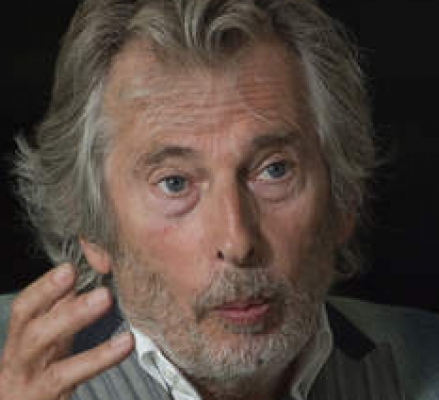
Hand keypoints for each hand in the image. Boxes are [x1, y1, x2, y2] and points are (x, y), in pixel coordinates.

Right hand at [0, 264, 133, 399]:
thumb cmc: (39, 371)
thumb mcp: (49, 340)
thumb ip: (62, 311)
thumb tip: (90, 274)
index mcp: (22, 335)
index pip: (27, 306)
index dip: (46, 286)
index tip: (70, 267)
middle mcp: (20, 354)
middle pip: (31, 322)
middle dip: (54, 295)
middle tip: (83, 273)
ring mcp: (29, 377)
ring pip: (42, 344)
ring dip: (74, 316)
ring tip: (105, 297)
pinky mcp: (44, 395)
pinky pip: (69, 375)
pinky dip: (99, 357)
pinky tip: (125, 343)